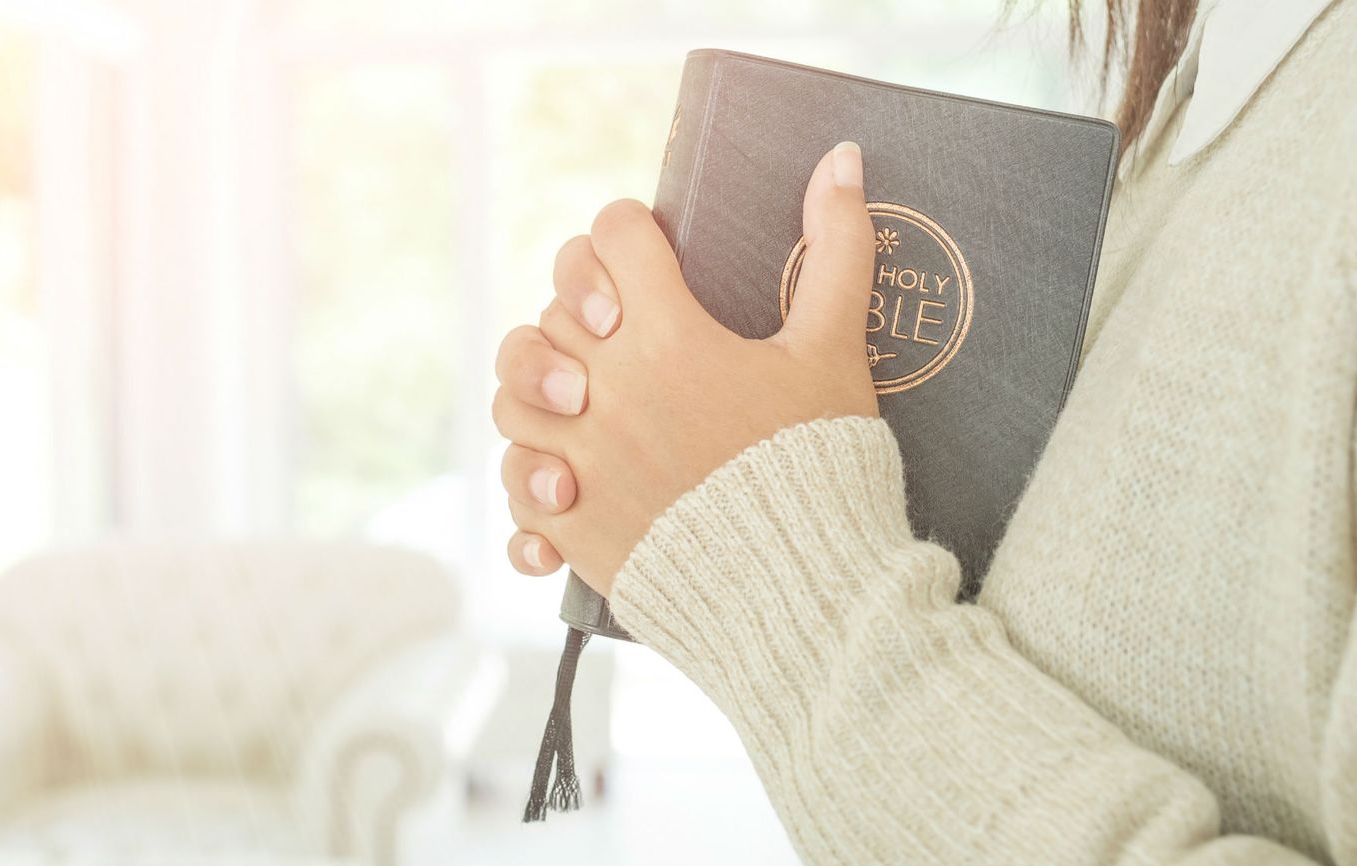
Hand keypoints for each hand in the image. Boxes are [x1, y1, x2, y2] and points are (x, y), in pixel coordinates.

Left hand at [494, 142, 878, 593]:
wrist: (809, 594)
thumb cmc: (821, 465)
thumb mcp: (834, 351)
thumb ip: (837, 249)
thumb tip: (842, 158)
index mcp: (667, 337)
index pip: (612, 239)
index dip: (629, 234)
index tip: (654, 258)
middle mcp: (607, 393)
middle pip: (546, 317)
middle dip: (579, 315)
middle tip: (621, 335)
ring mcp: (580, 463)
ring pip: (513, 402)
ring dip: (538, 396)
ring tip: (583, 407)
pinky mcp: (571, 530)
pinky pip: (518, 495)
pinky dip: (534, 489)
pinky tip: (567, 486)